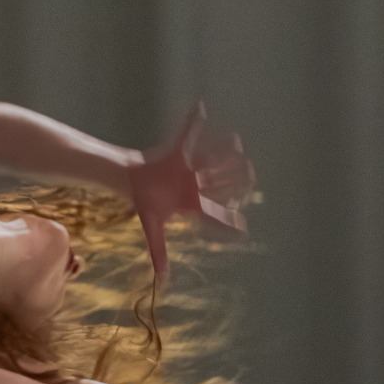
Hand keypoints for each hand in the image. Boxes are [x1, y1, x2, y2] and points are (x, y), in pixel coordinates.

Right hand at [125, 102, 255, 281]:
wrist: (132, 183)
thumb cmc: (145, 203)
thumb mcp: (152, 228)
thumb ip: (158, 250)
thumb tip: (161, 278)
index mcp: (192, 203)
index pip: (214, 214)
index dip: (229, 221)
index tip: (244, 230)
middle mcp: (195, 184)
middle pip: (220, 182)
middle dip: (236, 179)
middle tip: (252, 178)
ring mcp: (188, 168)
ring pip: (210, 158)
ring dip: (224, 151)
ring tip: (238, 144)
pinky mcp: (176, 153)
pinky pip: (185, 134)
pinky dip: (191, 121)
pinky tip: (200, 105)